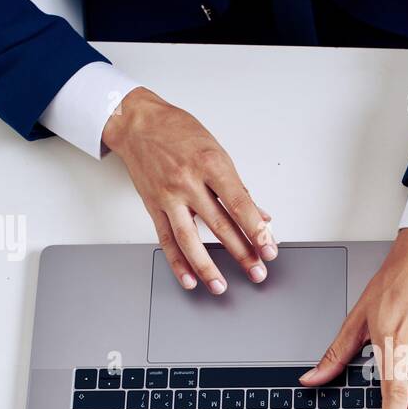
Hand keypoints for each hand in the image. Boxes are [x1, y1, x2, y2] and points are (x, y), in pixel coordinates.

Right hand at [103, 87, 276, 292]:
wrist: (138, 123)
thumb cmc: (179, 131)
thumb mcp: (216, 151)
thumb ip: (238, 187)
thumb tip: (261, 216)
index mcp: (211, 164)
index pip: (239, 204)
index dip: (256, 229)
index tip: (269, 248)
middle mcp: (189, 182)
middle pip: (220, 225)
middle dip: (242, 252)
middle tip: (257, 271)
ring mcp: (169, 196)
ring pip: (190, 239)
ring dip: (208, 267)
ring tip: (221, 285)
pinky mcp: (153, 206)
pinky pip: (166, 240)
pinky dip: (178, 263)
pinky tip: (189, 279)